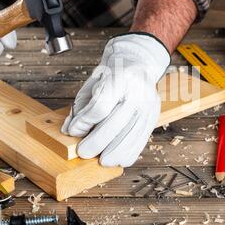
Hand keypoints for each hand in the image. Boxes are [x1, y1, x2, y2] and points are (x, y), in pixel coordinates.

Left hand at [61, 33, 169, 166]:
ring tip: (101, 160)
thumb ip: (81, 106)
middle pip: (115, 124)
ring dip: (113, 152)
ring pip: (131, 135)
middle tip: (83, 151)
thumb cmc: (111, 75)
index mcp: (121, 77)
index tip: (73, 130)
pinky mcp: (154, 116)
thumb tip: (70, 130)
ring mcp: (149, 105)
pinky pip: (141, 140)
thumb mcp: (92, 84)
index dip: (84, 122)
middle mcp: (139, 91)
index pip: (100, 106)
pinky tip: (117, 159)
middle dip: (96, 142)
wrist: (136, 64)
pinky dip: (129, 153)